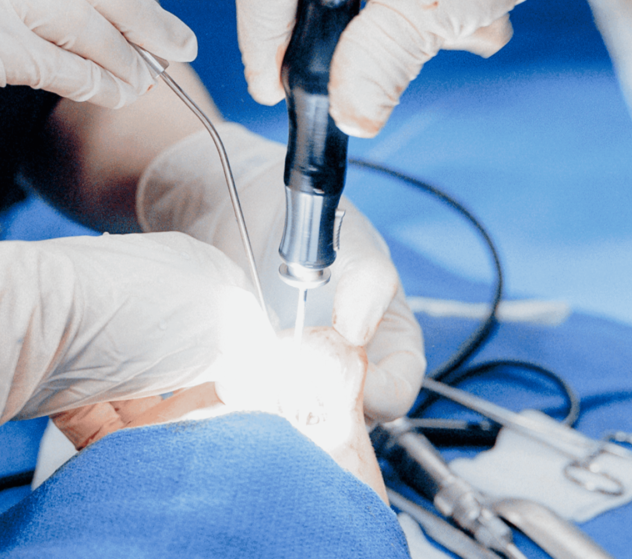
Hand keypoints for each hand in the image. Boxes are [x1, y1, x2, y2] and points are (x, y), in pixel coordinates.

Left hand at [0, 231, 272, 507]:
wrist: (24, 324)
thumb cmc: (126, 310)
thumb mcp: (223, 329)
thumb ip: (256, 354)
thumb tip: (263, 376)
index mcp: (190, 266)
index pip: (233, 316)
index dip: (249, 359)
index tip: (259, 391)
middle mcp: (145, 293)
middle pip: (188, 358)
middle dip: (202, 394)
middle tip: (216, 417)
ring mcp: (101, 331)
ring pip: (145, 391)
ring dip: (159, 420)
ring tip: (169, 434)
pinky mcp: (63, 372)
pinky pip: (101, 415)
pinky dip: (116, 435)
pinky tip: (128, 445)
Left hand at [137, 123, 425, 420]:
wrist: (253, 212)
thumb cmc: (318, 228)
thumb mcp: (355, 248)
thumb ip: (368, 285)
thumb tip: (356, 334)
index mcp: (391, 347)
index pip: (396, 393)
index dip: (378, 394)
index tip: (348, 377)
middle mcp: (351, 371)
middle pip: (348, 418)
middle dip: (323, 407)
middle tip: (295, 381)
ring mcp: (305, 379)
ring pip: (302, 416)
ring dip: (283, 403)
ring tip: (262, 372)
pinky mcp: (260, 379)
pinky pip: (260, 403)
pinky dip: (249, 394)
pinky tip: (236, 372)